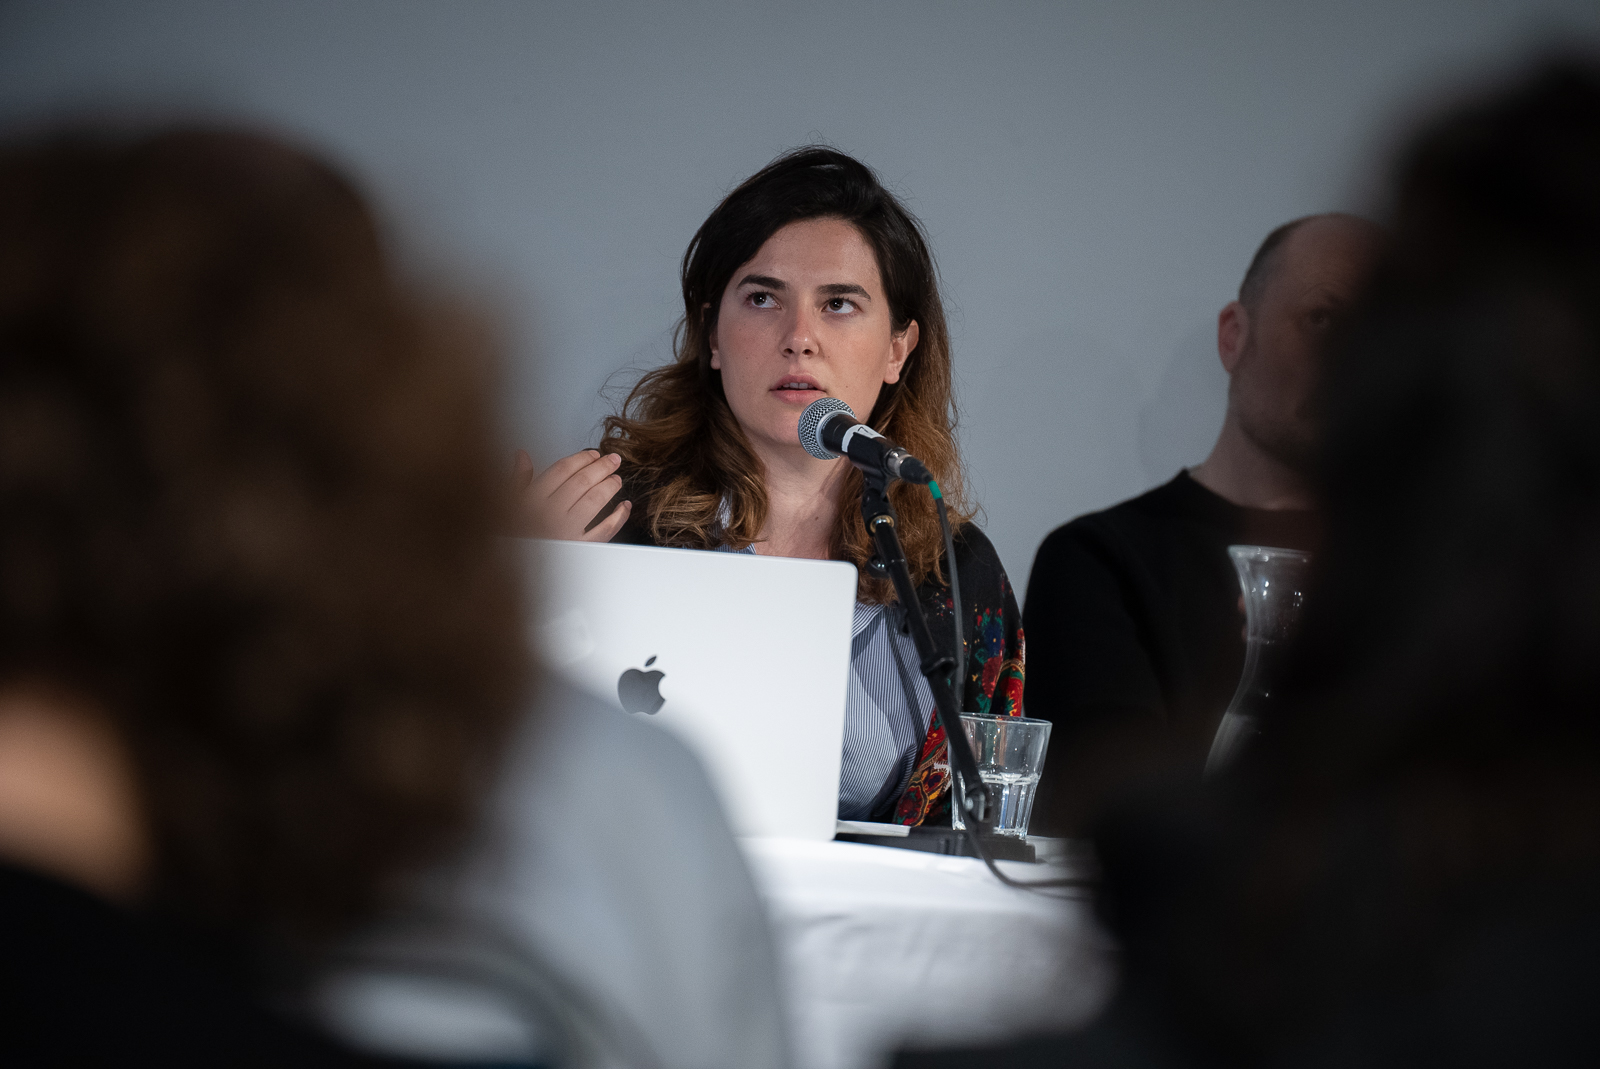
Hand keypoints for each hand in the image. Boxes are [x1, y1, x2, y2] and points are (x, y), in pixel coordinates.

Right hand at [509, 448, 631, 540]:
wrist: (513, 570)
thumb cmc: (510, 536)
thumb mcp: (506, 506)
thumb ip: (518, 480)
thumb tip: (522, 455)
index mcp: (531, 500)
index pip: (562, 470)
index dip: (581, 459)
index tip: (593, 454)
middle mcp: (549, 514)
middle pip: (582, 482)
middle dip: (601, 467)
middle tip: (614, 460)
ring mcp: (565, 532)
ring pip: (594, 501)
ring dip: (609, 487)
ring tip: (617, 479)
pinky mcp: (578, 549)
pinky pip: (605, 530)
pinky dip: (618, 517)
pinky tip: (624, 506)